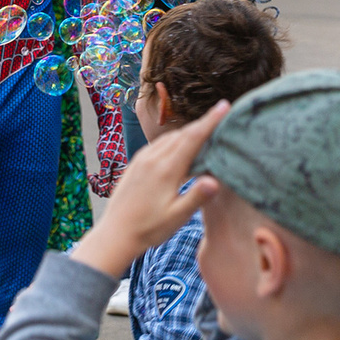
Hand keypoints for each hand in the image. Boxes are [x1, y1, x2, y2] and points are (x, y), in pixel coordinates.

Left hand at [72, 101, 230, 275]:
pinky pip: (158, 145)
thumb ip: (196, 197)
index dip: (210, 121)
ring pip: (169, 138)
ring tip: (204, 133)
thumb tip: (215, 180)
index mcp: (166, 170)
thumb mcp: (177, 217)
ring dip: (187, 133)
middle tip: (220, 117)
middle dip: (202, 124)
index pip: (192, 138)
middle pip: (182, 134)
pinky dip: (173, 141)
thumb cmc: (149, 229)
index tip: (224, 105)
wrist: (115, 234)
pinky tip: (179, 150)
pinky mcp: (135, 164)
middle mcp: (152, 159)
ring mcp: (141, 160)